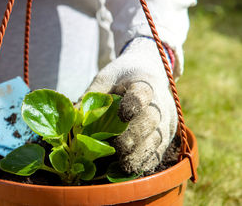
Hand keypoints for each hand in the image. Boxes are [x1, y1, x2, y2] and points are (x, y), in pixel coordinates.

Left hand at [85, 37, 177, 173]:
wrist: (147, 72)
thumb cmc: (121, 77)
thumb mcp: (105, 77)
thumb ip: (92, 94)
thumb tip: (73, 114)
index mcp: (144, 81)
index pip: (142, 92)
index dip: (133, 104)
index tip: (123, 114)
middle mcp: (160, 100)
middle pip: (151, 119)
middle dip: (135, 135)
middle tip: (120, 148)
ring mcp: (167, 119)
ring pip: (158, 137)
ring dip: (141, 153)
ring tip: (125, 164)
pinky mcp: (168, 134)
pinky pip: (159, 150)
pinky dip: (147, 161)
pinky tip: (133, 169)